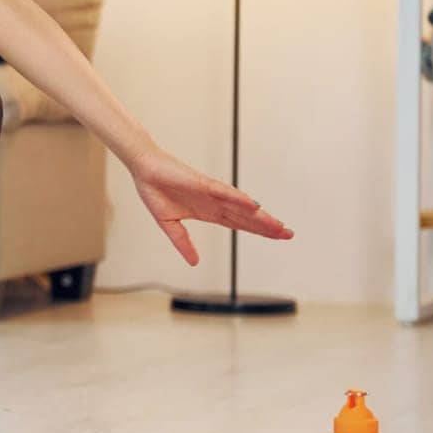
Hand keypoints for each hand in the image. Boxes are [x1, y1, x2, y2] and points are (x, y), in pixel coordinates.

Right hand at [127, 146, 292, 265]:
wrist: (142, 170)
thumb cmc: (155, 190)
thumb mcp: (169, 224)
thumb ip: (183, 243)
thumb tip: (194, 263)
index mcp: (208, 212)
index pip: (239, 224)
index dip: (258, 231)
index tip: (278, 237)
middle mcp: (214, 203)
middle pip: (246, 218)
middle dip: (267, 227)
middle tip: (289, 234)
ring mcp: (211, 193)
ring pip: (240, 207)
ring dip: (259, 216)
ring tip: (279, 226)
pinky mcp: (202, 183)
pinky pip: (224, 192)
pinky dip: (239, 198)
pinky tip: (254, 205)